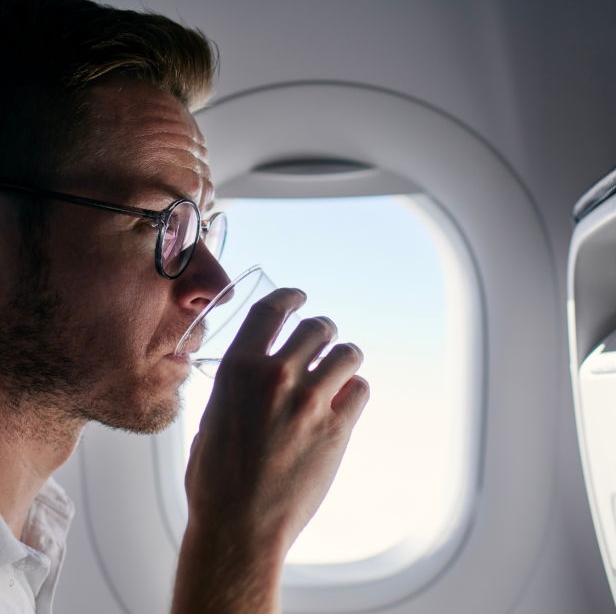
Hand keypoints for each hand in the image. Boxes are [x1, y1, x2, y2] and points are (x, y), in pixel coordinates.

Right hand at [172, 288, 368, 613]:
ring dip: (346, 357)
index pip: (270, 311)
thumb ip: (235, 391)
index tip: (299, 297)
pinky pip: (361, 389)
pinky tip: (346, 401)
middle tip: (325, 338)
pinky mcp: (336, 429)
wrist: (239, 528)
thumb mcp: (211, 420)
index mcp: (238, 369)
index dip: (289, 297)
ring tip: (342, 368)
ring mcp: (309, 401)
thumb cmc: (216, 481)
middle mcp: (275, 376)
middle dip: (323, 329)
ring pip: (347, 353)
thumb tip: (251, 379)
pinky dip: (356, 391)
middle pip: (316, 327)